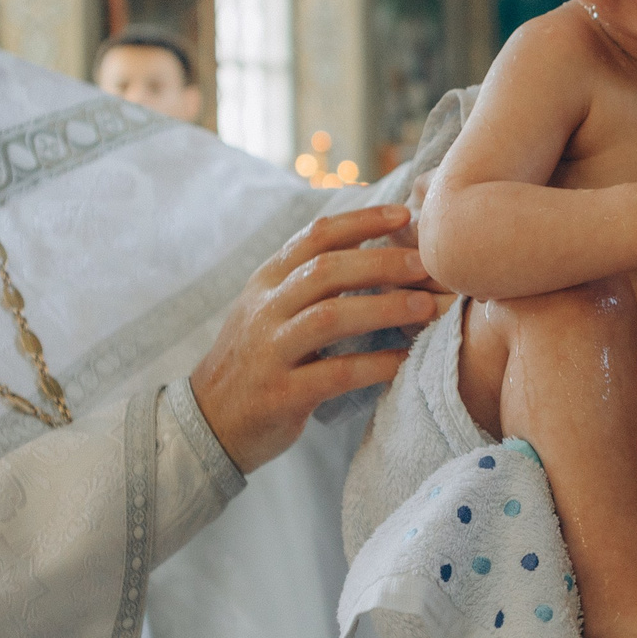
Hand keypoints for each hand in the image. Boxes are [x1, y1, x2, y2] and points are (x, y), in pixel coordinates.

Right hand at [189, 204, 446, 471]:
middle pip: (325, 270)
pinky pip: (335, 374)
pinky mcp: (281, 394)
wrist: (209, 423)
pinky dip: (375, 365)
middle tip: (427, 264)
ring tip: (426, 307)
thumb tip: (382, 252)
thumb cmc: (258, 361)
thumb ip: (312, 282)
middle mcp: (265, 309)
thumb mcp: (272, 310)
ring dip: (383, 308)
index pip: (315, 236)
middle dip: (381, 262)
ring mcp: (270, 351)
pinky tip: (406, 360)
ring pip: (328, 316)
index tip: (405, 215)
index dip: (361, 221)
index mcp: (267, 281)